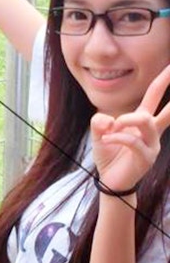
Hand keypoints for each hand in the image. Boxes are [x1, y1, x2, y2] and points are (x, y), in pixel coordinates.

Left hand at [91, 65, 169, 191]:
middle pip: (166, 109)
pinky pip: (132, 140)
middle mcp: (151, 132)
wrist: (110, 181)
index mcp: (141, 121)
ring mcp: (151, 145)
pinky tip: (105, 140)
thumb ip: (100, 121)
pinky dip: (116, 137)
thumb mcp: (99, 133)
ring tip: (112, 127)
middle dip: (168, 87)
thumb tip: (109, 120)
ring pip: (144, 120)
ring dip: (125, 120)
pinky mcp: (146, 158)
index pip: (154, 97)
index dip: (163, 81)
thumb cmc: (108, 154)